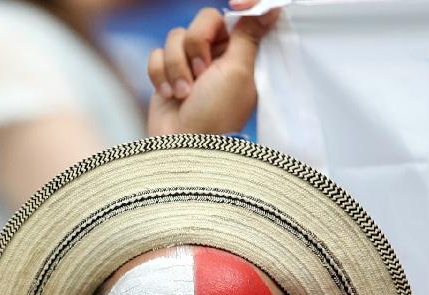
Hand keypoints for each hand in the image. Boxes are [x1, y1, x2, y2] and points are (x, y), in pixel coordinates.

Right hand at [146, 7, 277, 136]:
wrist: (183, 146)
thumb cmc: (215, 113)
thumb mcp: (238, 70)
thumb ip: (248, 35)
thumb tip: (272, 8)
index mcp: (239, 52)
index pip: (234, 16)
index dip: (236, 7)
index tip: (235, 3)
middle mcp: (215, 55)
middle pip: (201, 21)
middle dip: (195, 46)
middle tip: (201, 72)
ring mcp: (189, 65)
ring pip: (174, 38)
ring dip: (176, 67)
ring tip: (184, 93)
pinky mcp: (166, 75)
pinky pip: (156, 55)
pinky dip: (160, 75)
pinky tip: (168, 95)